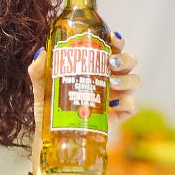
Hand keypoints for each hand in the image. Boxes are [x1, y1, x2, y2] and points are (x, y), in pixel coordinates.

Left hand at [26, 31, 140, 173]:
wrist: (51, 136)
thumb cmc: (49, 106)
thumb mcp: (41, 86)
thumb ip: (39, 69)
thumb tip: (40, 53)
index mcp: (94, 64)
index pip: (111, 46)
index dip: (116, 40)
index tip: (112, 37)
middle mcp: (109, 76)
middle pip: (129, 61)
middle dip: (125, 59)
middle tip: (110, 63)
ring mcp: (116, 96)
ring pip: (135, 81)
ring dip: (127, 79)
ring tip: (112, 83)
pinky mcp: (118, 115)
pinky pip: (131, 106)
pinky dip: (126, 104)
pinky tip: (113, 105)